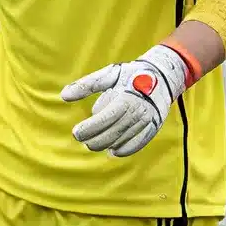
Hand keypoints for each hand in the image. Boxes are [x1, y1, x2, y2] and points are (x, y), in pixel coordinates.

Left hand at [60, 44, 190, 157]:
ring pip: (123, 141)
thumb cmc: (129, 75)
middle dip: (94, 140)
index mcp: (126, 97)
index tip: (76, 133)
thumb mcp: (107, 75)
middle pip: (113, 133)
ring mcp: (148, 122)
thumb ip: (85, 85)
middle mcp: (138, 111)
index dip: (90, 128)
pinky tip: (111, 150)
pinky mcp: (153, 128)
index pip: (106, 118)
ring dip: (106, 145)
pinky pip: (137, 145)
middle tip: (82, 139)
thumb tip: (63, 96)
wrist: (161, 76)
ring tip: (93, 143)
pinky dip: (123, 150)